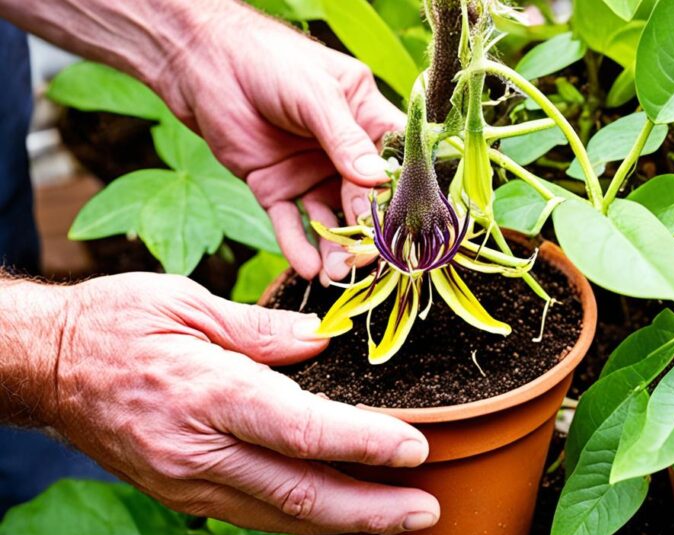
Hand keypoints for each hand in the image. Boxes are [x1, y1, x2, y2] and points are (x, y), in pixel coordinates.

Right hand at [43, 273, 438, 534]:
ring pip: (281, 515)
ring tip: (401, 514)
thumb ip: (261, 330)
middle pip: (299, 493)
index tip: (415, 449)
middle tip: (425, 510)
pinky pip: (257, 512)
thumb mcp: (186, 302)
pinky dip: (306, 514)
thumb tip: (323, 339)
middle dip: (371, 508)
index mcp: (204, 393)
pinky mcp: (184, 494)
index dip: (364, 444)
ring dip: (347, 519)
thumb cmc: (113, 323)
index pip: (300, 430)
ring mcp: (188, 482)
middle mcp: (198, 451)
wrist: (46, 368)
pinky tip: (343, 507)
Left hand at [155, 6, 400, 284]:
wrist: (203, 63)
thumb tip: (377, 178)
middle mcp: (342, 153)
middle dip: (366, 231)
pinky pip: (290, 224)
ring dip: (335, 248)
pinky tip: (306, 268)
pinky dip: (298, 247)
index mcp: (365, 119)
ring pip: (331, 219)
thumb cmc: (269, 61)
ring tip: (335, 274)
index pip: (394, 161)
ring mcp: (310, 173)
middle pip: (364, 200)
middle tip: (367, 258)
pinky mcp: (275, 189)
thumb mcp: (314, 94)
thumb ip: (344, 138)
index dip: (402, 190)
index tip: (409, 222)